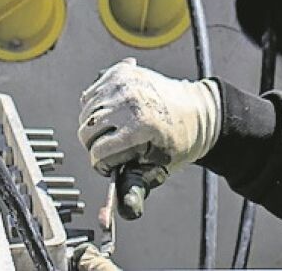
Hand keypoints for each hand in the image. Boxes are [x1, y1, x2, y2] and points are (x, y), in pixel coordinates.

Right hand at [77, 59, 220, 177]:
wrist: (196, 111)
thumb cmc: (177, 142)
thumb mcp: (157, 169)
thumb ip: (135, 189)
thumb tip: (125, 211)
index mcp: (139, 127)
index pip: (98, 153)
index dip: (104, 165)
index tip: (115, 164)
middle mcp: (129, 101)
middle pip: (86, 132)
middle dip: (95, 145)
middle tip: (114, 148)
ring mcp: (123, 83)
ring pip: (85, 112)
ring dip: (94, 126)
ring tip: (115, 130)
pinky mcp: (120, 72)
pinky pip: (91, 93)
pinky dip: (96, 105)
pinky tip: (115, 111)